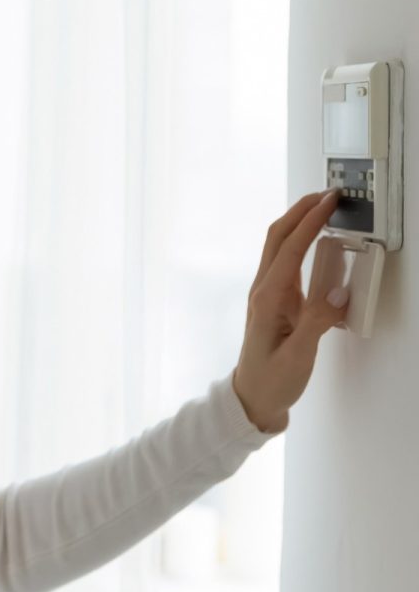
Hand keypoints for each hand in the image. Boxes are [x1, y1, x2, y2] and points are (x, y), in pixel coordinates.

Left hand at [232, 189, 349, 433]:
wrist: (252, 397)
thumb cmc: (271, 380)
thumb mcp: (298, 355)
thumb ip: (317, 322)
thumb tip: (338, 292)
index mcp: (267, 298)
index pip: (289, 249)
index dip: (309, 221)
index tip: (328, 201)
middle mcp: (263, 290)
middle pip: (277, 237)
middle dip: (300, 210)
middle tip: (327, 193)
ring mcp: (266, 293)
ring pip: (279, 246)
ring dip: (299, 222)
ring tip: (323, 207)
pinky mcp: (274, 299)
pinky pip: (286, 261)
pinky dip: (300, 242)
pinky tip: (315, 240)